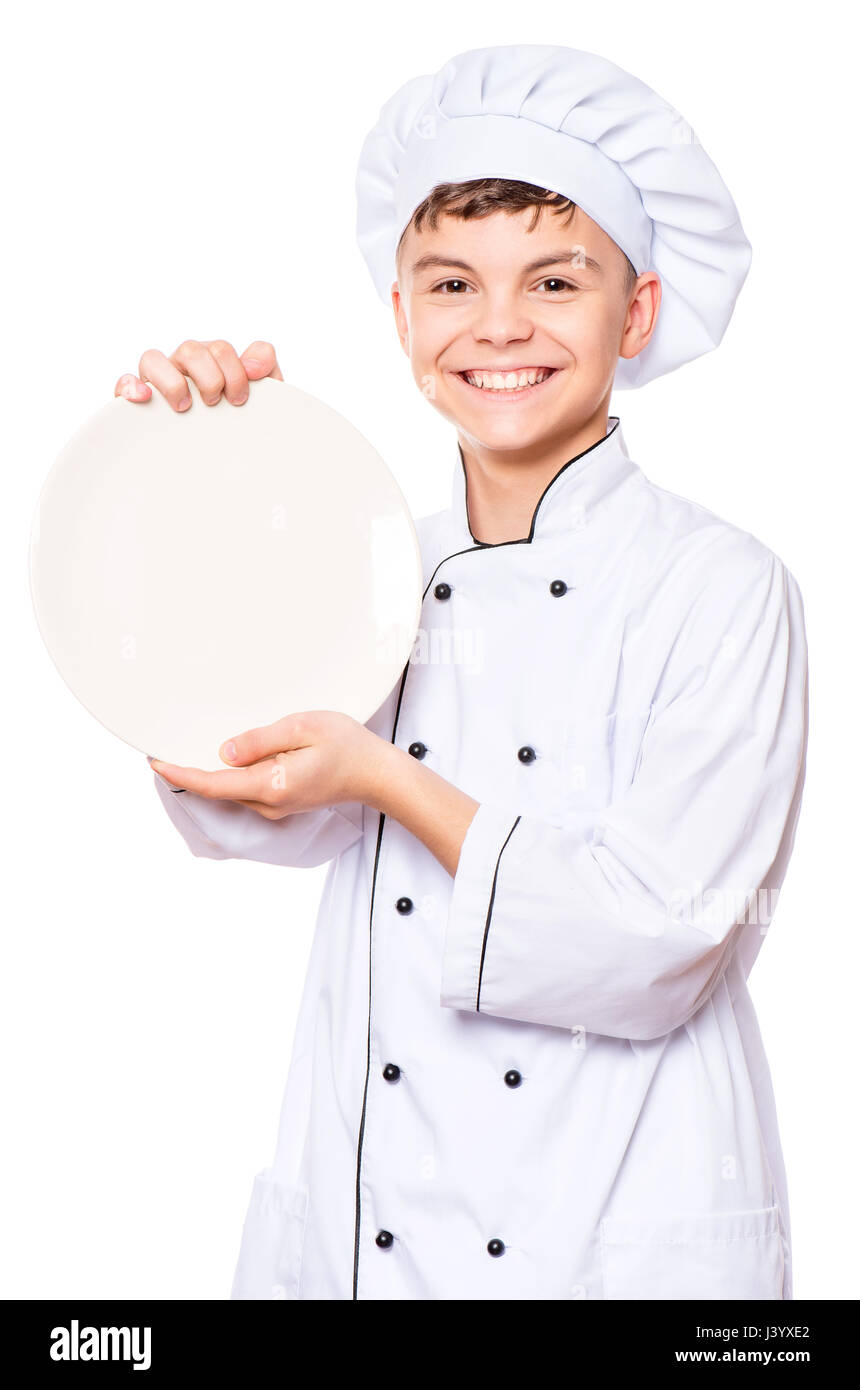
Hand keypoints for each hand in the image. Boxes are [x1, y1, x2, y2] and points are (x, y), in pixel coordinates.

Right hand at [114, 338, 282, 409]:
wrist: (226, 462)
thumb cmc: (241, 425)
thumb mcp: (263, 398)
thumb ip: (267, 369)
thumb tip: (253, 366)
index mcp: (215, 363)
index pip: (222, 350)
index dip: (234, 368)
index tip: (241, 398)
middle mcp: (185, 368)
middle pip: (191, 349)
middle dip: (209, 375)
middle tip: (216, 403)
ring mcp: (160, 381)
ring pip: (153, 358)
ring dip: (172, 380)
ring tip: (185, 406)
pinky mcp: (137, 400)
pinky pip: (124, 382)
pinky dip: (130, 385)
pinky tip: (143, 398)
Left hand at [150, 710, 387, 818]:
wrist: (377, 774)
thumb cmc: (347, 746)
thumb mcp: (303, 728)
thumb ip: (261, 740)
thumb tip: (224, 751)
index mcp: (271, 785)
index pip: (213, 784)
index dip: (180, 774)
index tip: (156, 762)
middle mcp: (269, 803)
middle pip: (217, 789)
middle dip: (189, 771)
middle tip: (164, 746)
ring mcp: (275, 806)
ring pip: (231, 790)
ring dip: (209, 773)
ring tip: (190, 746)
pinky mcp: (281, 802)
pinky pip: (246, 789)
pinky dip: (230, 775)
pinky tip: (227, 756)